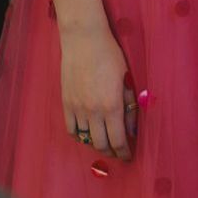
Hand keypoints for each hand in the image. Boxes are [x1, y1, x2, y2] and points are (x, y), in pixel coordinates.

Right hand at [60, 25, 135, 160]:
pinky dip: (79, 135)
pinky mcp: (65, 103)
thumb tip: (132, 129)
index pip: (118, 140)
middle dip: (111, 152)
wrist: (83, 41)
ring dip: (96, 143)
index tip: (128, 156)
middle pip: (101, 144)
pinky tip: (87, 134)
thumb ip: (129, 106)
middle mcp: (93, 111)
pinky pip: (71, 129)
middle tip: (118, 152)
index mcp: (112, 106)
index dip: (124, 152)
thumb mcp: (127, 80)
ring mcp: (77, 108)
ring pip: (86, 138)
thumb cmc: (110, 56)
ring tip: (104, 142)